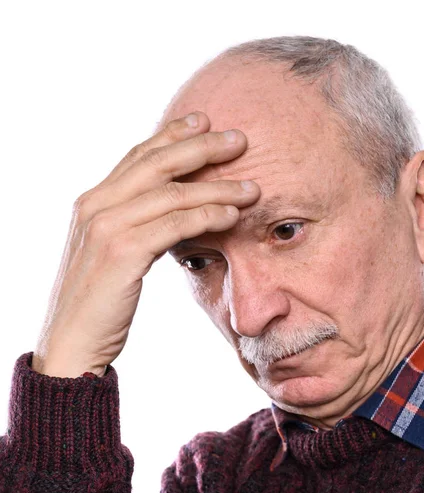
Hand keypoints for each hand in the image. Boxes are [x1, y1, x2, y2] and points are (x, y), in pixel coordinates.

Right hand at [32, 112, 259, 376]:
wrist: (72, 341)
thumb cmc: (101, 300)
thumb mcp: (114, 252)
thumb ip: (136, 224)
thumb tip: (174, 210)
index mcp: (93, 201)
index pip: (139, 156)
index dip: (172, 135)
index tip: (204, 121)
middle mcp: (96, 205)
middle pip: (158, 163)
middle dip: (202, 147)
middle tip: (240, 139)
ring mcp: (106, 226)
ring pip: (172, 193)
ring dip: (218, 187)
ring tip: (251, 187)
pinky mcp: (121, 252)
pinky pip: (174, 225)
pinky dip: (207, 217)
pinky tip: (232, 216)